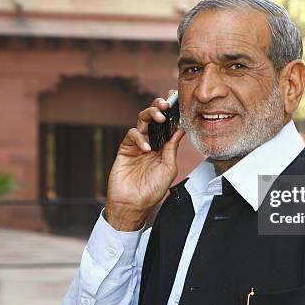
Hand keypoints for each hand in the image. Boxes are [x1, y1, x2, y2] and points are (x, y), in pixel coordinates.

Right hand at [104, 92, 184, 230]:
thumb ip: (172, 148)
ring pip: (142, 121)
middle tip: (166, 104)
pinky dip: (139, 137)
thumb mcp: (168, 168)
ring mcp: (137, 145)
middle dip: (159, 107)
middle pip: (153, 118)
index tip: (176, 99)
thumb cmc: (152, 190)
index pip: (168, 125)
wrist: (133, 205)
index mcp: (163, 147)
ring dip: (150, 114)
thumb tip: (180, 130)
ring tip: (160, 117)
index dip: (171, 112)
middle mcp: (151, 142)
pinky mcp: (125, 149)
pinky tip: (146, 148)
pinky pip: (132, 135)